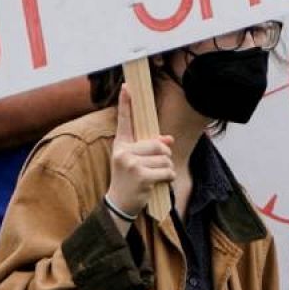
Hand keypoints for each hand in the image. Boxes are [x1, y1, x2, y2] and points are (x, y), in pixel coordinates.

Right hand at [105, 85, 173, 223]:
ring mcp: (131, 163)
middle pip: (159, 144)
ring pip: (165, 158)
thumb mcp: (137, 161)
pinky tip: (157, 184)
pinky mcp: (141, 175)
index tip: (127, 85)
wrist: (119, 204)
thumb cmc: (130, 179)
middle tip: (154, 168)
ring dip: (166, 169)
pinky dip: (168, 178)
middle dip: (164, 156)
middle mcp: (123, 151)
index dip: (126, 103)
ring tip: (153, 177)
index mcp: (121, 145)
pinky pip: (167, 171)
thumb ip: (152, 148)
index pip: (125, 121)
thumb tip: (169, 139)